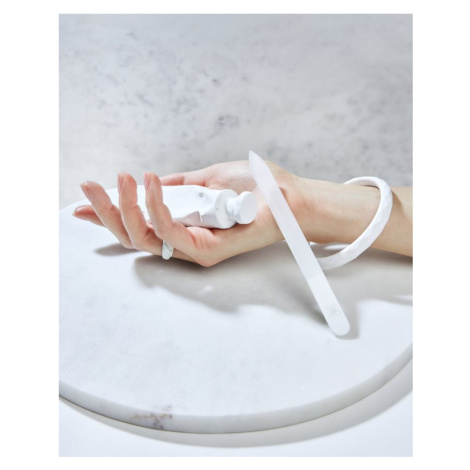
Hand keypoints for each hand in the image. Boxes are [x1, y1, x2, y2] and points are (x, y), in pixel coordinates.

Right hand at [73, 161, 300, 265]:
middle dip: (106, 211)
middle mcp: (183, 242)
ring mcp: (193, 249)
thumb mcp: (206, 179)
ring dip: (125, 207)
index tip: (83, 200)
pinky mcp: (205, 250)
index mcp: (181, 226)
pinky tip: (151, 181)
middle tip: (92, 185)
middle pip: (132, 236)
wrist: (285, 196)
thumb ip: (179, 186)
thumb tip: (151, 182)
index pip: (137, 226)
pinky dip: (155, 206)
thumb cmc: (253, 188)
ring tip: (123, 178)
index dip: (107, 215)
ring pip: (143, 238)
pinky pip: (169, 232)